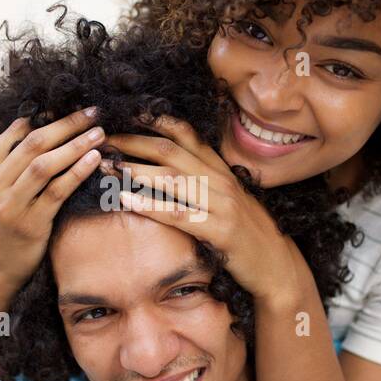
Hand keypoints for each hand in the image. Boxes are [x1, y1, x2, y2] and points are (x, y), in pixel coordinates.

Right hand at [0, 106, 105, 288]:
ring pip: (45, 165)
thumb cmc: (3, 220)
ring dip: (75, 145)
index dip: (48, 118)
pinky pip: (58, 191)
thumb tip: (33, 120)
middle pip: (33, 145)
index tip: (73, 107)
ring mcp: (9, 206)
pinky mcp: (31, 224)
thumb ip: (9, 157)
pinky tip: (94, 158)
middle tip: (93, 112)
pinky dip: (77, 171)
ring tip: (99, 133)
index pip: (15, 134)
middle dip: (66, 125)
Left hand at [101, 115, 298, 297]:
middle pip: (170, 151)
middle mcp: (220, 181)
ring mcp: (222, 204)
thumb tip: (169, 169)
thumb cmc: (248, 235)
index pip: (186, 135)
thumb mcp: (228, 200)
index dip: (155, 122)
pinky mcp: (220, 231)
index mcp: (221, 170)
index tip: (126, 116)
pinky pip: (179, 215)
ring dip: (134, 170)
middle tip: (103, 140)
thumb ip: (204, 182)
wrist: (277, 265)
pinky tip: (125, 200)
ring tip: (106, 166)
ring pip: (171, 179)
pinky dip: (150, 206)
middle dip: (133, 143)